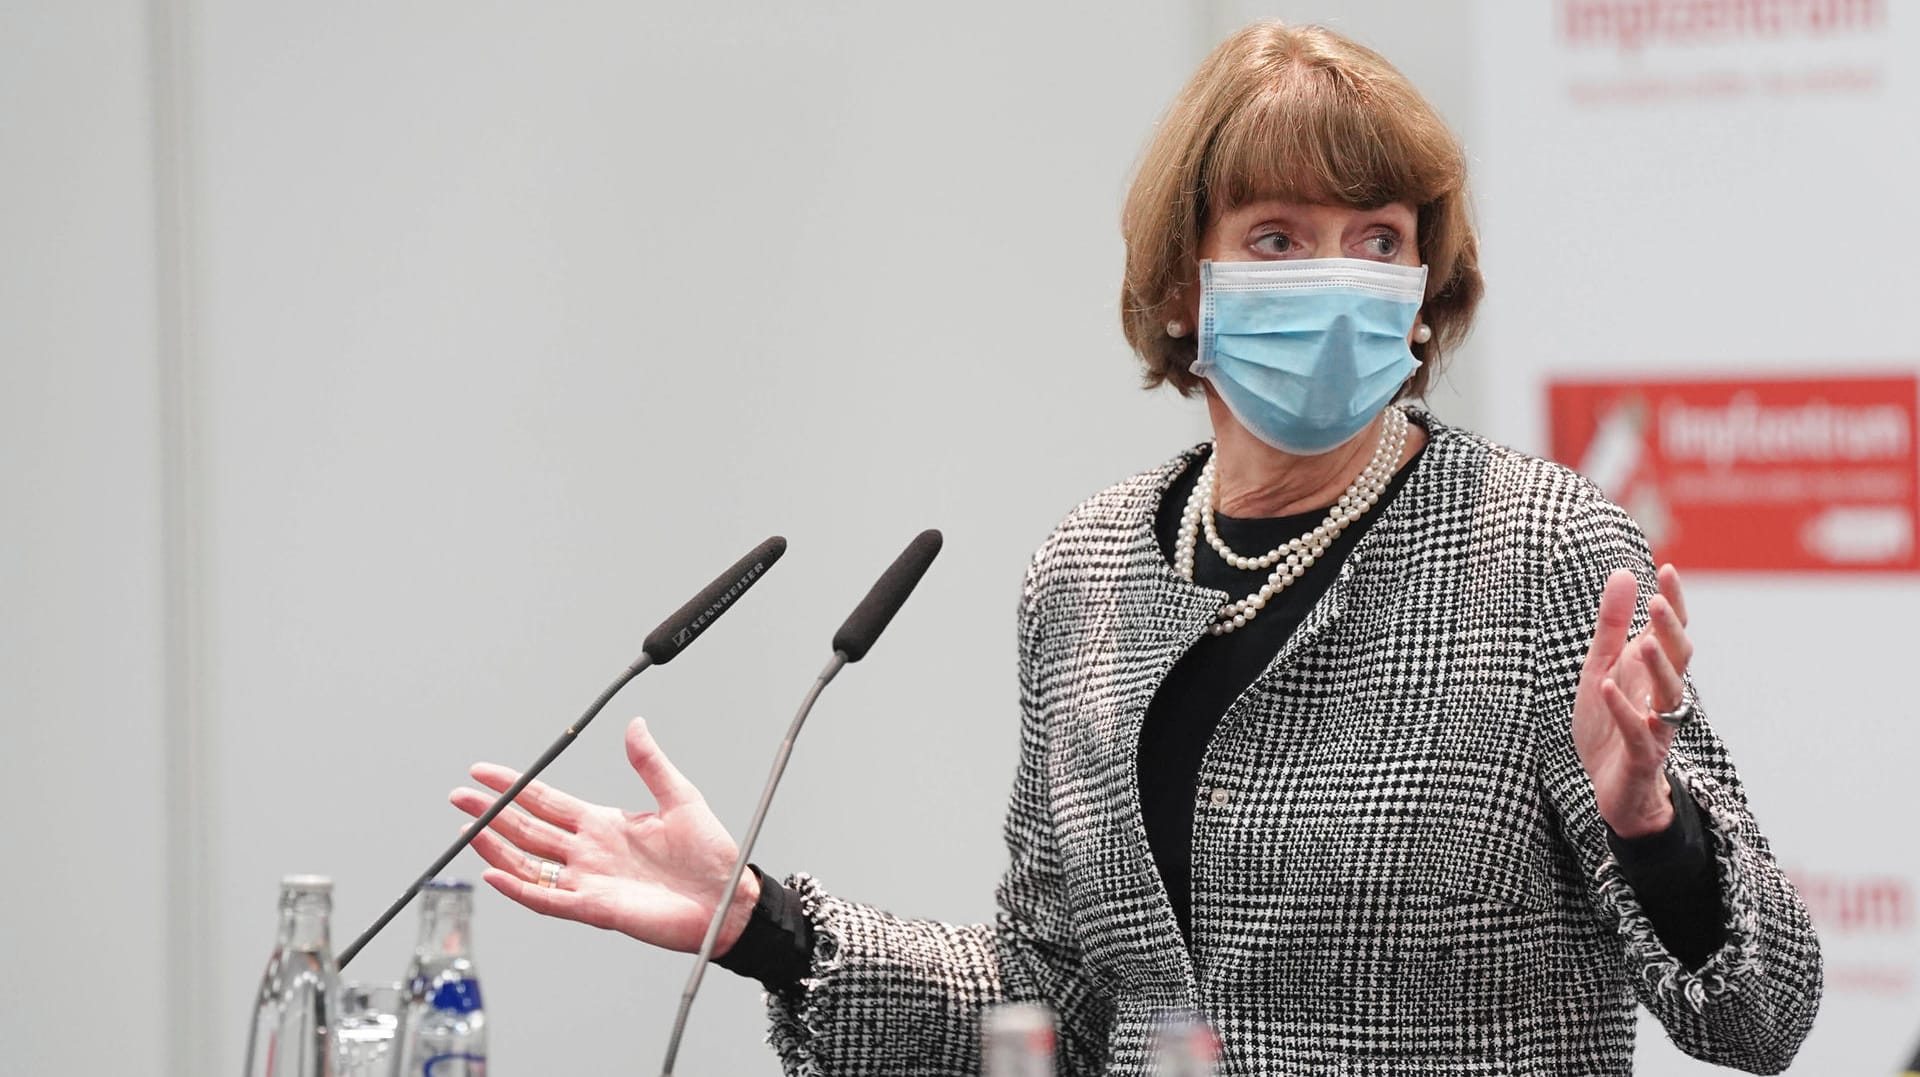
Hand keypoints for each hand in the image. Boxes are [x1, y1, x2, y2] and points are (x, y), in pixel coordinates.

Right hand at [448, 716, 759, 954]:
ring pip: (529, 865)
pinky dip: (520, 889)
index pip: (546, 801)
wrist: (729, 900)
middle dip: (491, 813)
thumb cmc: (711, 856)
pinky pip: (549, 899)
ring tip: (466, 832)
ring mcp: (589, 881)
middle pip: (527, 829)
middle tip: (458, 797)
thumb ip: (651, 763)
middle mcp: (589, 852)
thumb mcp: (680, 797)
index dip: (514, 786)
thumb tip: (635, 725)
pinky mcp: (596, 908)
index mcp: (604, 823)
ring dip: (496, 849)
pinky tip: (495, 876)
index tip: (482, 773)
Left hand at [1572, 564, 1695, 838]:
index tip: (1667, 569)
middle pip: (1679, 658)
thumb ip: (1611, 625)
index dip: (1673, 602)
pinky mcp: (1640, 755)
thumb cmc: (1609, 723)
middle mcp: (1662, 695)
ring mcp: (1655, 725)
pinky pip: (1636, 731)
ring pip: (1669, 695)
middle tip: (1658, 602)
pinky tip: (1607, 689)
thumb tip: (1624, 573)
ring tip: (1646, 642)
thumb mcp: (1601, 667)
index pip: (1671, 631)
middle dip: (1671, 631)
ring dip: (1659, 669)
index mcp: (1653, 671)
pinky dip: (1623, 710)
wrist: (1611, 787)